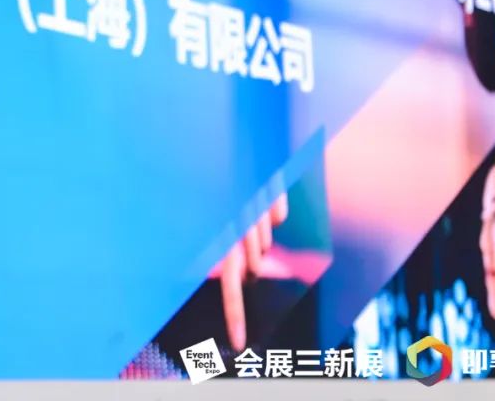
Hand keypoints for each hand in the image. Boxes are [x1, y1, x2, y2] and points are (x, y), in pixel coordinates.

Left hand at [210, 193, 288, 350]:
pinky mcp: (271, 203)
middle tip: (239, 229)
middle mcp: (236, 235)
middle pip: (254, 264)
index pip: (230, 288)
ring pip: (266, 243)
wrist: (237, 150)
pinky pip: (278, 216)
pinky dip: (273, 206)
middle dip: (250, 256)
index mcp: (219, 243)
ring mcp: (255, 221)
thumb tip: (243, 271)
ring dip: (258, 231)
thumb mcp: (217, 217)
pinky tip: (261, 192)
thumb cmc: (222, 183)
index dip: (235, 316)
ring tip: (246, 205)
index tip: (239, 343)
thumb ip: (226, 247)